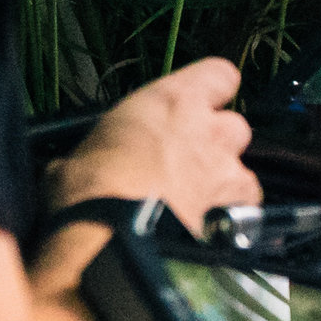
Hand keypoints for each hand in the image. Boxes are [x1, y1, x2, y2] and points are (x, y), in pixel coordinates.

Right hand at [47, 57, 260, 235]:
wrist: (116, 246)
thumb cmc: (88, 192)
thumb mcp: (75, 161)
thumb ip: (95, 155)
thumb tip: (73, 172)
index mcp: (172, 101)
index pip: (219, 75)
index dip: (212, 91)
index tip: (199, 105)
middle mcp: (210, 130)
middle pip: (234, 127)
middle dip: (216, 145)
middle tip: (186, 165)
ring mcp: (228, 172)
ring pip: (243, 171)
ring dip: (224, 184)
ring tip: (195, 207)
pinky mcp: (239, 213)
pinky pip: (247, 212)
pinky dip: (232, 219)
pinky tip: (208, 232)